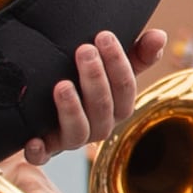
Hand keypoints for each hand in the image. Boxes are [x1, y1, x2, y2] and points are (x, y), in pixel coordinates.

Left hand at [24, 25, 168, 166]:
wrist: (48, 111)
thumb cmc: (87, 85)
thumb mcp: (111, 68)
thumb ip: (137, 53)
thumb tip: (160, 36)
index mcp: (118, 107)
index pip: (126, 88)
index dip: (117, 63)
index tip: (104, 36)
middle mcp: (99, 126)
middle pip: (103, 108)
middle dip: (95, 79)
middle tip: (84, 50)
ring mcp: (71, 139)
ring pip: (79, 132)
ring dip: (72, 110)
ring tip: (62, 85)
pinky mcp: (45, 149)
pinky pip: (43, 157)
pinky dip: (39, 151)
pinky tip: (32, 140)